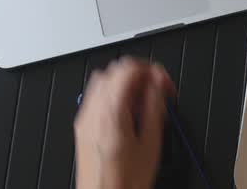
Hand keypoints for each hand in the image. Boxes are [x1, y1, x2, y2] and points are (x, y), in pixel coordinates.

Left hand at [74, 57, 175, 188]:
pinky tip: (129, 112)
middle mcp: (93, 111)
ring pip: (104, 80)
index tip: (163, 82)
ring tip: (144, 101)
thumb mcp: (151, 143)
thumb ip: (154, 107)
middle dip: (140, 74)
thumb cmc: (125, 181)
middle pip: (115, 70)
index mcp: (111, 112)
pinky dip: (114, 94)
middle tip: (157, 90)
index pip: (128, 69)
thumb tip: (157, 85)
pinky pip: (97, 96)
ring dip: (126, 83)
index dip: (150, 69)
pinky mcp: (83, 127)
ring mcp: (85, 118)